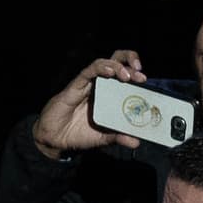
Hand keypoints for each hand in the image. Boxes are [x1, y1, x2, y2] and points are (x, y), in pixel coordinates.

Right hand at [31, 50, 146, 159]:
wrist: (56, 140)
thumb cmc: (78, 134)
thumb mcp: (104, 137)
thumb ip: (119, 136)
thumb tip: (136, 142)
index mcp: (109, 93)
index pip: (126, 75)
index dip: (136, 73)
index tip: (145, 82)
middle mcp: (100, 85)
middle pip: (117, 60)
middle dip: (131, 60)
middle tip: (140, 75)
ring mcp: (88, 83)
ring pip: (105, 62)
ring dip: (119, 66)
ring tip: (128, 77)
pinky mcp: (76, 85)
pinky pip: (90, 70)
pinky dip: (102, 68)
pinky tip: (111, 72)